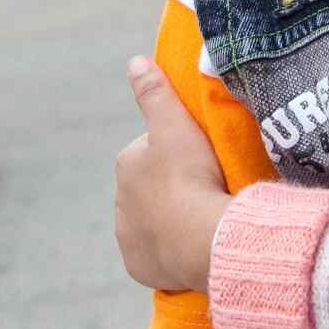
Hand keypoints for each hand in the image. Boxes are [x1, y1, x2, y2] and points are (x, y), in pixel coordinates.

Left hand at [113, 57, 231, 291]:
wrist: (202, 238)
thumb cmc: (191, 176)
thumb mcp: (176, 124)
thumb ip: (155, 92)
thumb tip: (135, 61)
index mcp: (126, 164)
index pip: (152, 151)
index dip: (180, 153)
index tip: (204, 160)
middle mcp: (120, 202)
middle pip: (152, 187)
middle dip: (173, 187)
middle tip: (208, 188)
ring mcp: (128, 238)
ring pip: (153, 221)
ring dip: (172, 219)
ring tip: (203, 218)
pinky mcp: (139, 267)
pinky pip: (156, 255)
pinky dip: (170, 251)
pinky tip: (192, 246)